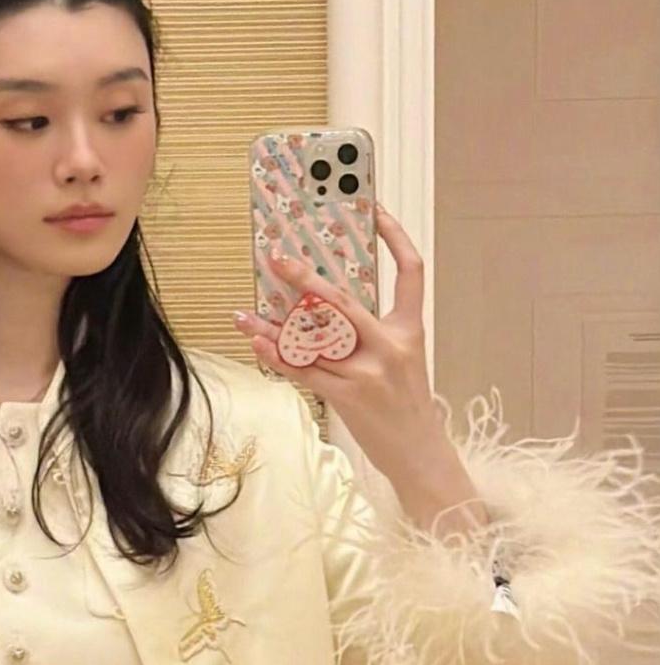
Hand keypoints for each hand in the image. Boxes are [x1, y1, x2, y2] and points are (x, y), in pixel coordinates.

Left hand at [233, 205, 450, 484]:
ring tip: (243, 312)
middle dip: (305, 279)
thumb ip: (374, 331)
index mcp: (409, 329)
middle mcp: (389, 345)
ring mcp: (367, 371)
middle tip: (276, 259)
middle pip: (342, 301)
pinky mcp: (347, 396)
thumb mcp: (404, 359)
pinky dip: (277, 355)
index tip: (377, 211)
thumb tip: (328, 306)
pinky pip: (304, 370)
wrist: (420, 453)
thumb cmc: (407, 404)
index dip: (396, 238)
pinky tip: (256, 341)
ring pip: (312, 339)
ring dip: (272, 326)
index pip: (411, 272)